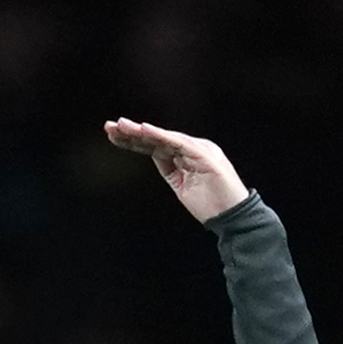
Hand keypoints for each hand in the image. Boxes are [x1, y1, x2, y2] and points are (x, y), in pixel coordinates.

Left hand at [104, 119, 247, 222]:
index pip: (155, 145)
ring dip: (142, 132)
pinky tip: (144, 130)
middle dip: (132, 133)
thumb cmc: (211, 205)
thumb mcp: (182, 186)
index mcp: (186, 154)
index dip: (134, 141)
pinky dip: (160, 136)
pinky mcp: (204, 155)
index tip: (113, 136)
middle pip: (157, 138)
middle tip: (109, 127)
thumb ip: (170, 169)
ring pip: (164, 137)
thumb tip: (153, 155)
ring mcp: (198, 149)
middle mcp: (192, 147)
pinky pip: (178, 143)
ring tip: (121, 127)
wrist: (233, 216)